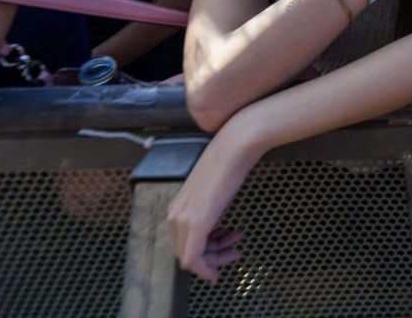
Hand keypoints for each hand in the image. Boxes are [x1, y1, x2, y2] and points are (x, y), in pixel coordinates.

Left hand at [166, 121, 262, 282]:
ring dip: (216, 258)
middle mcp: (175, 216)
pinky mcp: (197, 221)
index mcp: (177, 209)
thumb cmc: (228, 164)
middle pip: (186, 255)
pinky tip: (231, 252)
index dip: (203, 255)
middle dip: (212, 258)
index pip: (182, 246)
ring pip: (192, 258)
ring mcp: (185, 219)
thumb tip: (213, 222)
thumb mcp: (212, 192)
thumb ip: (207, 209)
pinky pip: (194, 257)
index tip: (224, 252)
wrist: (235, 147)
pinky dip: (209, 265)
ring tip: (236, 246)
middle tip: (234, 250)